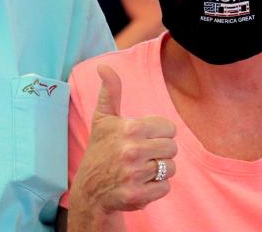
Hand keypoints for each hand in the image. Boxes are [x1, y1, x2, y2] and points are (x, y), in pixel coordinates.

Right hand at [68, 64, 177, 227]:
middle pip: (172, 149)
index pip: (169, 128)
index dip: (159, 134)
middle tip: (142, 156)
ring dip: (159, 171)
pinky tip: (139, 184)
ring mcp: (135, 175)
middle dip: (160, 152)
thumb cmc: (100, 150)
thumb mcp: (103, 120)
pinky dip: (155, 189)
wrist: (89, 191)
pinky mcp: (138, 196)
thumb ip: (110, 92)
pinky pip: (165, 188)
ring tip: (140, 170)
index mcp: (129, 128)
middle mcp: (132, 150)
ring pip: (170, 169)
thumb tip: (103, 66)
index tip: (144, 139)